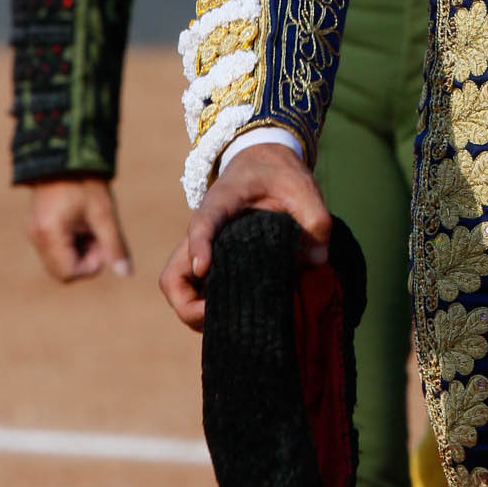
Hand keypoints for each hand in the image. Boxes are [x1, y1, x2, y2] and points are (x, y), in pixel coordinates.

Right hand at [25, 177, 131, 281]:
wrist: (67, 155)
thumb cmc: (86, 182)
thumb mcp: (104, 214)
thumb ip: (114, 246)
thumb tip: (126, 274)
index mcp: (49, 234)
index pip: (69, 274)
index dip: (91, 264)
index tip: (102, 242)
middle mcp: (36, 237)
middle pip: (63, 271)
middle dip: (85, 259)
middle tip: (98, 234)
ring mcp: (34, 233)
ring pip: (59, 261)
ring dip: (79, 251)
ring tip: (90, 225)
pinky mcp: (37, 227)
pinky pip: (55, 249)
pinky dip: (71, 244)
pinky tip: (81, 223)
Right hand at [159, 142, 330, 332]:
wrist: (262, 164)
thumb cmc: (278, 175)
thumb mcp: (302, 187)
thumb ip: (315, 219)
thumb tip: (315, 261)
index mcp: (221, 203)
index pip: (202, 224)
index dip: (199, 246)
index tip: (204, 267)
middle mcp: (202, 231)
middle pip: (172, 276)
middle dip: (189, 307)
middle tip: (223, 317)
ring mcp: (203, 250)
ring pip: (179, 290)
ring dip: (196, 314)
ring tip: (232, 322)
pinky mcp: (211, 262)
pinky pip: (196, 293)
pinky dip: (207, 311)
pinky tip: (237, 316)